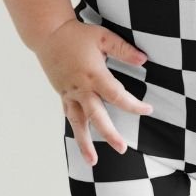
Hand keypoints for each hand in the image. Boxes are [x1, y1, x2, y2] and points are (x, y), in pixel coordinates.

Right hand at [34, 19, 153, 164]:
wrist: (48, 35)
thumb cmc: (77, 34)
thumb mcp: (103, 37)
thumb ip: (124, 49)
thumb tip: (144, 59)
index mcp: (93, 75)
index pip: (117, 95)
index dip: (133, 105)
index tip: (147, 110)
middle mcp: (81, 88)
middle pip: (97, 116)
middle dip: (109, 133)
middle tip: (122, 149)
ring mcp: (70, 94)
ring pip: (78, 123)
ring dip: (84, 143)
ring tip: (92, 161)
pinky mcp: (63, 95)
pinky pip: (70, 116)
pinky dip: (76, 129)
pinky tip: (82, 143)